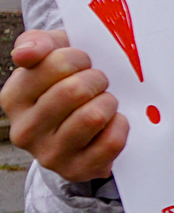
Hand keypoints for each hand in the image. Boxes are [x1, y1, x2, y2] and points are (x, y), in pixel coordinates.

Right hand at [3, 30, 127, 183]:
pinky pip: (112, 141)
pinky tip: (111, 123)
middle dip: (97, 80)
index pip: (55, 63)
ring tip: (104, 103)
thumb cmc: (66, 82)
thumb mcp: (52, 54)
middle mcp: (25, 130)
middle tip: (98, 83)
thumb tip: (25, 53)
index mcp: (13, 98)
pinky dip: (120, 126)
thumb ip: (37, 43)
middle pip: (75, 91)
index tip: (82, 63)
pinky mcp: (77, 170)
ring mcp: (49, 154)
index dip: (79, 57)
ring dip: (108, 103)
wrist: (83, 126)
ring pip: (94, 116)